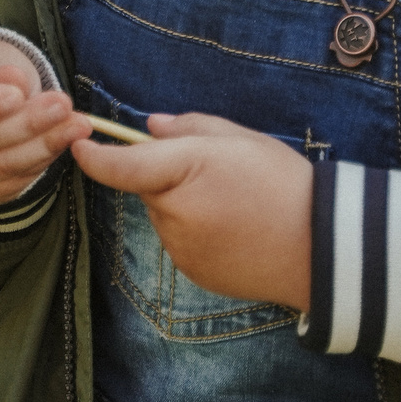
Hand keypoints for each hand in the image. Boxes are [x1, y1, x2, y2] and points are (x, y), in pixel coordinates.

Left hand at [73, 113, 312, 310]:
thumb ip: (189, 128)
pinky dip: (197, 231)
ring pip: (166, 215)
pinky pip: (181, 242)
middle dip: (167, 176)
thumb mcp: (240, 139)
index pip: (121, 166)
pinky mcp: (194, 273)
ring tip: (234, 204)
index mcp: (185, 173)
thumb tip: (151, 128)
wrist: (321, 248)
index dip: (94, 156)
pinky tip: (235, 229)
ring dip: (183, 205)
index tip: (79, 143)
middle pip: (149, 187)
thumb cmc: (285, 184)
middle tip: (215, 172)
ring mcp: (183, 250)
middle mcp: (175, 215)